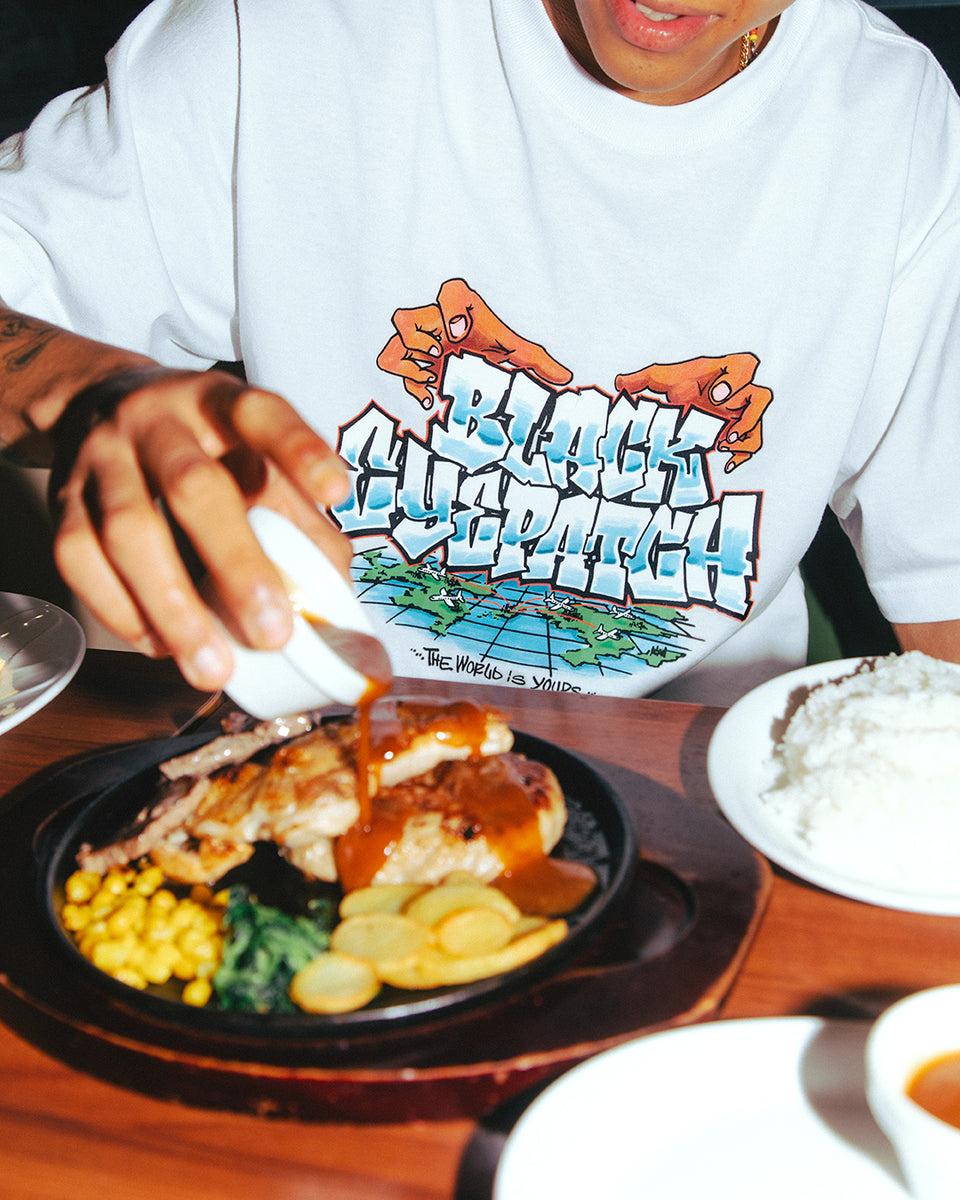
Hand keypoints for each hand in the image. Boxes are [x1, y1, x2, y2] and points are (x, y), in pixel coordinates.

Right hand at [48, 367, 350, 691]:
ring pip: (129, 531)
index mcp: (217, 402)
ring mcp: (101, 459)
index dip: (299, 449)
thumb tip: (335, 584)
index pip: (260, 412)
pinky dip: (120, 610)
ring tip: (213, 667)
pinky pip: (80, 558)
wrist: (91, 404)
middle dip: (237, 565)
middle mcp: (156, 420)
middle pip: (192, 486)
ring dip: (174, 608)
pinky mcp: (61, 499)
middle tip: (273, 633)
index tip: (337, 491)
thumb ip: (297, 511)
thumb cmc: (198, 444)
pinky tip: (159, 645)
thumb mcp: (252, 453)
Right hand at [377, 278, 571, 407]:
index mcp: (461, 304)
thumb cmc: (492, 344)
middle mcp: (433, 316)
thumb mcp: (518, 351)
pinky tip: (431, 399)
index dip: (451, 309)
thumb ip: (540, 361)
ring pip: (394, 344)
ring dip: (408, 364)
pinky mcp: (406, 359)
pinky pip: (391, 366)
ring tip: (432, 378)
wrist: (471, 354)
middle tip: (442, 357)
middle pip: (407, 318)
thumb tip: (566, 377)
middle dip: (421, 340)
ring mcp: (415, 339)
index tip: (459, 331)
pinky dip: (407, 383)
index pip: (451, 293)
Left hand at [615, 354, 772, 470]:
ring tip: (724, 445)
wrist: (690, 401)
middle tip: (722, 421)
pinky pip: (752, 444)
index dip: (735, 381)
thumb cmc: (682, 383)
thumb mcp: (661, 378)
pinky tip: (727, 463)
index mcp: (727, 370)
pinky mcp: (741, 432)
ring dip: (746, 436)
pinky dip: (742, 455)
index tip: (714, 397)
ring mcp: (744, 413)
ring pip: (758, 424)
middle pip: (761, 397)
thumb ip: (642, 378)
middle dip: (746, 411)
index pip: (746, 366)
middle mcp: (741, 391)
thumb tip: (618, 382)